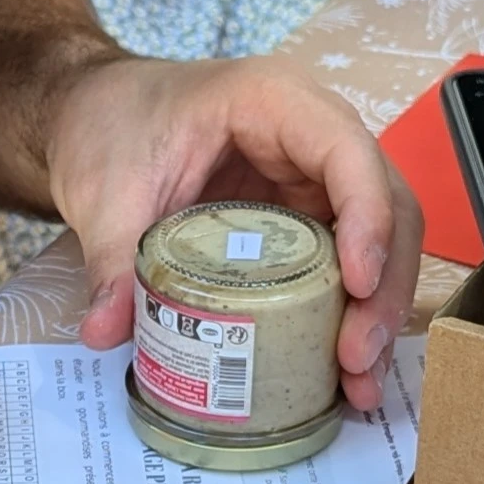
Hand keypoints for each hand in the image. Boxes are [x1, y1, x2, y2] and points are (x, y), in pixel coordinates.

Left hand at [48, 57, 422, 409]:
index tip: (358, 286)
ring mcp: (316, 179)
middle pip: (386, 203)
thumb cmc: (113, 126)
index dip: (368, 217)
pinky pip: (347, 264)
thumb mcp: (106, 191)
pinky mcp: (306, 220)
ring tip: (358, 381)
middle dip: (383, 286)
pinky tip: (344, 374)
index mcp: (274, 101)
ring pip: (381, 240)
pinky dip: (351, 315)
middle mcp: (313, 136)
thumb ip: (111, 258)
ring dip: (377, 311)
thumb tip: (104, 332)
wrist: (97, 118)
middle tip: (357, 357)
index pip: (347, 152)